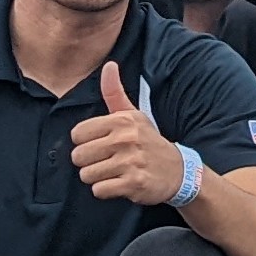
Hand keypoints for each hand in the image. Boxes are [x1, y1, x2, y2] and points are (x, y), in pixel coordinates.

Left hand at [69, 61, 190, 206]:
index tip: (102, 144)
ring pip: (86, 175)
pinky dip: (106, 191)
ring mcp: (130, 162)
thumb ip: (114, 93)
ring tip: (115, 172)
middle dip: (89, 162)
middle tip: (108, 161)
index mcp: (122, 121)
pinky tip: (121, 183)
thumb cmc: (148, 142)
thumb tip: (109, 64)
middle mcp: (125, 139)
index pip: (77, 134)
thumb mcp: (134, 115)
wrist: (178, 171)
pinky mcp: (134, 183)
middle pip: (78, 156)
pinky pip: (99, 190)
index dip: (85, 142)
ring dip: (97, 178)